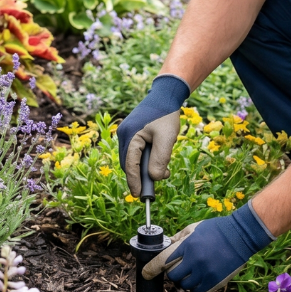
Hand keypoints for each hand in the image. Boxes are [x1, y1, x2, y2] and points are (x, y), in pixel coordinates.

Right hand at [117, 74, 188, 197]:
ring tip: (163, 170)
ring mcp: (126, 133)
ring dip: (145, 167)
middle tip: (155, 185)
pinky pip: (135, 151)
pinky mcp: (131, 133)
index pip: (130, 165)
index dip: (135, 182)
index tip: (139, 196)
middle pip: (128, 163)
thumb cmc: (166, 115)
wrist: (165, 95)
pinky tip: (159, 159)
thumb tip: (154, 177)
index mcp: (130, 136)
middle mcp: (124, 135)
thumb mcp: (166, 138)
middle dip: (141, 176)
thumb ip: (160, 158)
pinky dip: (145, 159)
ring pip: (132, 158)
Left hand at [141, 203, 274, 291]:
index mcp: (187, 246)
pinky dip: (196, 286)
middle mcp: (195, 261)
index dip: (151, 269)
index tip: (145, 274)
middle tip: (179, 266)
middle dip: (173, 272)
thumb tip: (164, 248)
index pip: (162, 261)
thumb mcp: (194, 228)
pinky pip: (198, 291)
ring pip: (185, 285)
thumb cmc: (216, 229)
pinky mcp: (216, 281)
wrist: (241, 235)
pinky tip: (200, 277)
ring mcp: (206, 272)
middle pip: (172, 276)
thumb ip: (178, 239)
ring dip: (185, 280)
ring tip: (193, 271)